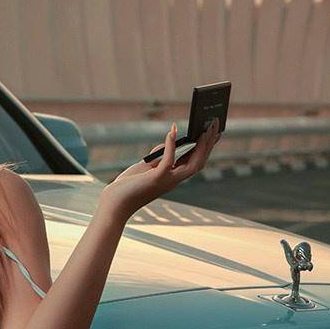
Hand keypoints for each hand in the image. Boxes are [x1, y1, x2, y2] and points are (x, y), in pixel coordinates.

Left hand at [101, 122, 219, 220]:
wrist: (115, 203)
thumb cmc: (129, 185)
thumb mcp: (147, 166)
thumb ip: (160, 155)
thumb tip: (170, 139)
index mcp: (173, 177)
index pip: (195, 161)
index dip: (206, 147)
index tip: (214, 132)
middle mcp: (174, 180)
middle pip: (199, 161)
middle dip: (209, 143)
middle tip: (214, 124)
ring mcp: (166, 180)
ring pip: (192, 164)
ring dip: (200, 146)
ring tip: (204, 128)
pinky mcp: (156, 179)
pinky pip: (169, 161)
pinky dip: (172, 146)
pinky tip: (172, 132)